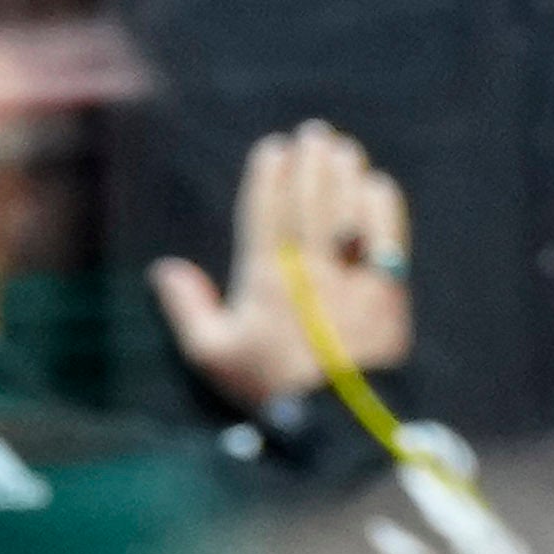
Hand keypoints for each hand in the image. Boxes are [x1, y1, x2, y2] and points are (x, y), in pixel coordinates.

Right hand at [148, 121, 418, 420]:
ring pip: (348, 209)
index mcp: (265, 280)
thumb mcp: (214, 355)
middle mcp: (309, 268)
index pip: (266, 212)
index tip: (273, 148)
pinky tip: (375, 186)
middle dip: (311, 162)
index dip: (270, 176)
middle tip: (313, 134)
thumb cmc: (269, 386)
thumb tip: (165, 270)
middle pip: (311, 200)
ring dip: (345, 174)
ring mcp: (352, 276)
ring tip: (341, 149)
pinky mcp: (388, 289)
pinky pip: (386, 234)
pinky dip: (381, 206)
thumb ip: (188, 308)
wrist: (337, 419)